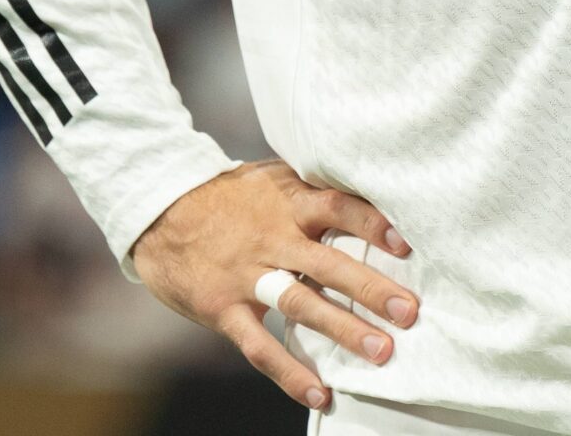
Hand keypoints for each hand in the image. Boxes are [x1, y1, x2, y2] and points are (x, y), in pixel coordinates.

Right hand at [132, 159, 419, 412]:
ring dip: (342, 329)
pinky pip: (260, 346)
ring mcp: (248, 275)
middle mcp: (272, 238)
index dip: (372, 223)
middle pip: (328, 263)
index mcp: (288, 202)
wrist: (161, 209)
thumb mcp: (272, 177)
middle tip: (409, 311)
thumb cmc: (228, 195)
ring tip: (381, 350)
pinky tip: (321, 393)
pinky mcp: (224, 308)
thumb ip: (313, 186)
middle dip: (370, 288)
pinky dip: (291, 373)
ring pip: (300, 304)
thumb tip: (367, 186)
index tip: (406, 243)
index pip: (338, 207)